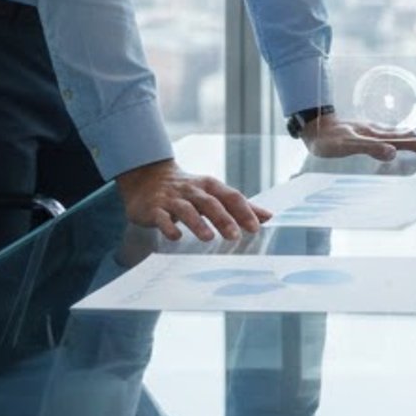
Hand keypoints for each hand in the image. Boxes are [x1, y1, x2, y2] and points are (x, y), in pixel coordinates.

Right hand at [115, 160, 271, 242]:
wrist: (148, 178)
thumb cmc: (188, 190)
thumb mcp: (214, 193)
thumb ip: (239, 206)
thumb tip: (267, 216)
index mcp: (210, 186)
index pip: (231, 197)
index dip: (244, 211)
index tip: (256, 227)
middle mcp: (193, 191)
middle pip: (211, 202)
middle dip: (224, 219)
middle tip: (235, 236)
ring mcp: (172, 199)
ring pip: (187, 209)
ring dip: (197, 223)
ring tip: (208, 237)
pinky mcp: (154, 209)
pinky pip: (161, 217)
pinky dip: (168, 226)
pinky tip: (175, 236)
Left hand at [297, 113, 415, 160]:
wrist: (312, 125)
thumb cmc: (327, 139)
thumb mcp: (346, 146)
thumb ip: (369, 149)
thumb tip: (393, 153)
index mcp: (375, 135)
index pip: (404, 140)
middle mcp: (375, 131)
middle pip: (404, 136)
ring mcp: (369, 131)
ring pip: (396, 135)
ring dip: (410, 141)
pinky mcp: (362, 133)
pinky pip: (386, 137)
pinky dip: (398, 140)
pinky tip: (394, 145)